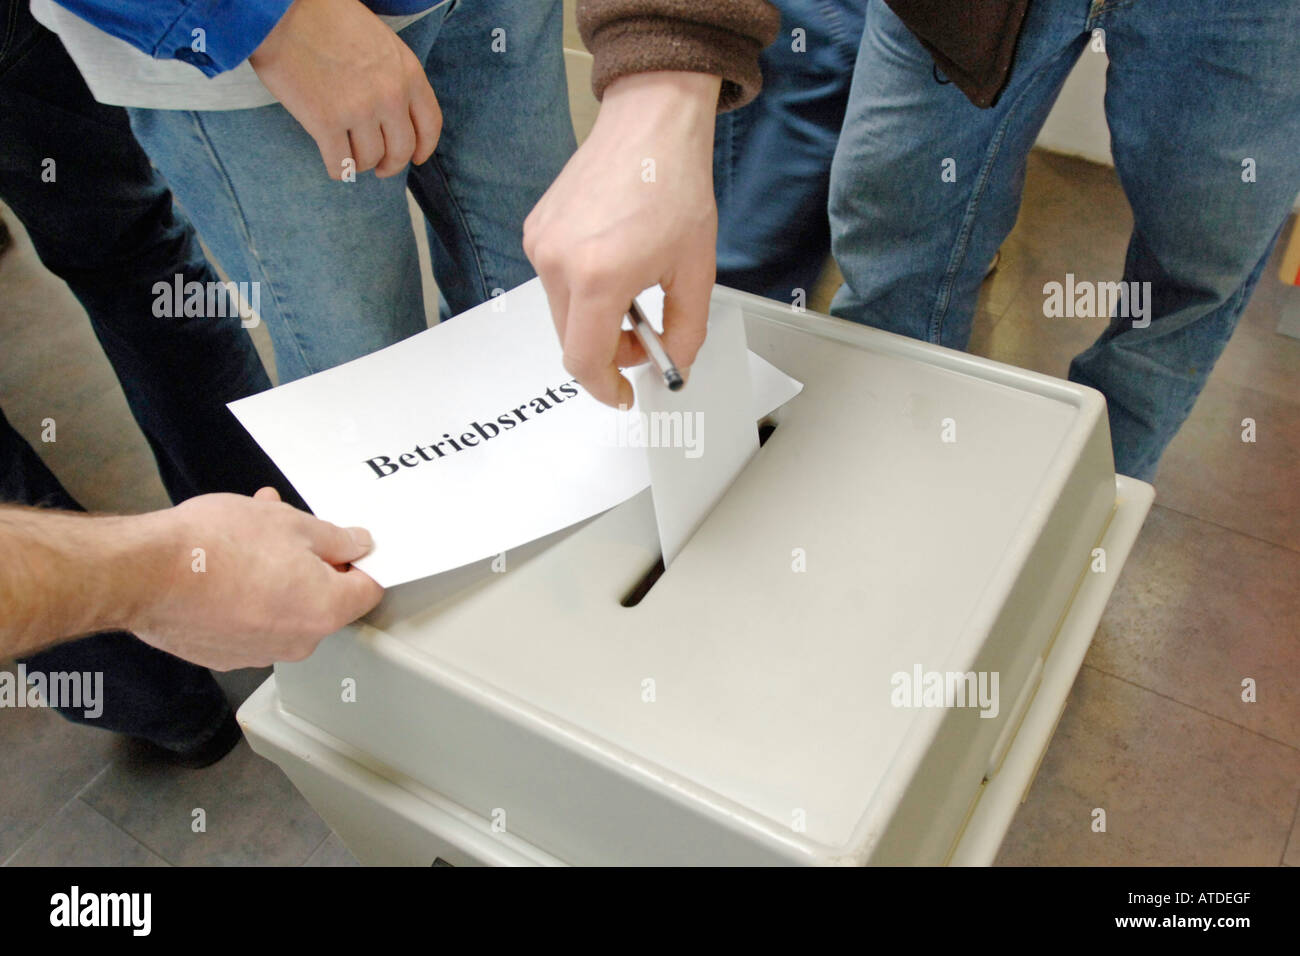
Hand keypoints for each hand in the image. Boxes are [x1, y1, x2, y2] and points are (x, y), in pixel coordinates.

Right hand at [129, 487, 382, 669]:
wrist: (144, 574)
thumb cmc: (215, 547)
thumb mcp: (291, 523)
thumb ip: (335, 538)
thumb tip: (357, 545)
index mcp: (325, 610)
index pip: (368, 590)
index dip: (360, 562)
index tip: (344, 545)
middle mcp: (297, 642)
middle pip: (323, 599)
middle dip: (310, 561)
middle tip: (287, 528)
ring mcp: (258, 652)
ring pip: (283, 607)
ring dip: (275, 572)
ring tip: (247, 534)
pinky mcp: (223, 654)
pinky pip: (250, 621)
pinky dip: (245, 595)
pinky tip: (223, 564)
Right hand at [249, 0, 440, 178]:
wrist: (281, 9)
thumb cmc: (324, 18)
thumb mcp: (378, 40)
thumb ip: (393, 75)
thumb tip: (394, 113)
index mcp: (407, 71)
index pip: (430, 124)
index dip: (424, 147)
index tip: (415, 158)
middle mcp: (390, 94)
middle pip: (402, 149)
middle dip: (391, 164)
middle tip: (379, 167)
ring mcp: (359, 110)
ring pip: (370, 159)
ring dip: (360, 164)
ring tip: (350, 155)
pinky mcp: (326, 122)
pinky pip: (341, 165)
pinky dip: (339, 170)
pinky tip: (334, 164)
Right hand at [524, 71, 720, 406]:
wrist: (650, 123)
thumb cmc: (675, 185)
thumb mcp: (695, 271)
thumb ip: (684, 331)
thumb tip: (672, 366)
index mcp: (599, 277)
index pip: (584, 361)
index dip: (605, 387)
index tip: (623, 393)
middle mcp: (558, 263)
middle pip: (571, 341)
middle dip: (608, 353)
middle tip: (646, 339)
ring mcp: (540, 244)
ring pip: (562, 314)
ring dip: (595, 321)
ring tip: (633, 292)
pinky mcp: (536, 230)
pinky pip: (555, 282)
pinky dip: (582, 291)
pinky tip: (613, 264)